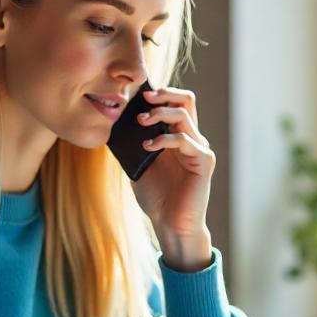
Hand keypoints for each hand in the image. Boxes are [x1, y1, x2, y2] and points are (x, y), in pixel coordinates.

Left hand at [129, 86, 214, 270]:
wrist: (170, 225)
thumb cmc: (156, 198)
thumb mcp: (137, 165)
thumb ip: (132, 145)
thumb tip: (113, 124)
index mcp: (178, 137)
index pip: (175, 103)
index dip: (159, 92)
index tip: (137, 91)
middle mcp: (192, 139)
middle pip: (186, 100)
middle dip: (164, 94)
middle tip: (143, 98)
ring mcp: (199, 149)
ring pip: (184, 116)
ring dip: (159, 114)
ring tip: (141, 122)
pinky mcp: (204, 162)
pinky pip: (185, 140)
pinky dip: (165, 139)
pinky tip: (149, 146)